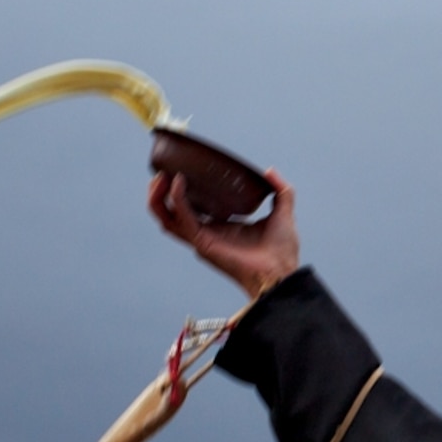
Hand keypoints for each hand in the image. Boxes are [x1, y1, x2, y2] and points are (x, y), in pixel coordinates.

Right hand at [151, 169, 301, 297]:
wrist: (282, 271)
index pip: (190, 208)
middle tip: (161, 174)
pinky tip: (178, 182)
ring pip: (167, 218)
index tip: (177, 171)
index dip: (178, 192)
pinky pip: (183, 218)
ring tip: (159, 178)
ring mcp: (202, 238)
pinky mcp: (203, 242)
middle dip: (159, 194)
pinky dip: (177, 199)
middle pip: (170, 213)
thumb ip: (280, 190)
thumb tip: (269, 171)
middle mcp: (206, 232)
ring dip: (158, 198)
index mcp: (220, 226)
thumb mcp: (282, 211)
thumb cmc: (281, 251)